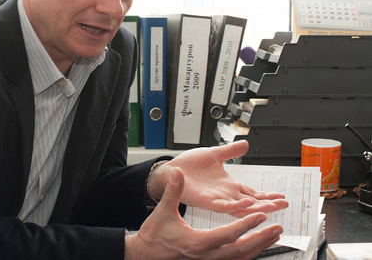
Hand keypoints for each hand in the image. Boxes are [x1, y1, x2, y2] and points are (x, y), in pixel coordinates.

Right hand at [126, 168, 282, 259]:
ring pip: (240, 259)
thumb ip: (173, 191)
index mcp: (197, 243)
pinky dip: (248, 253)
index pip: (228, 235)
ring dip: (258, 248)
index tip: (261, 215)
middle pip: (241, 251)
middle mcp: (206, 256)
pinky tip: (256, 247)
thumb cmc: (154, 235)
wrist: (146, 255)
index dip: (246, 225)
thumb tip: (178, 173)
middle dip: (261, 239)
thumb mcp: (163, 211)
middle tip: (277, 228)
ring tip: (273, 236)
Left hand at [147, 140, 288, 216]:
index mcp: (228, 184)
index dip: (267, 195)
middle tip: (284, 204)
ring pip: (241, 207)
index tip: (282, 196)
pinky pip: (224, 206)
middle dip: (268, 204)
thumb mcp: (214, 154)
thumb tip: (245, 143)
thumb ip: (230, 151)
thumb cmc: (189, 166)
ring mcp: (217, 199)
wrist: (171, 170)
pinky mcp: (206, 201)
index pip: (252, 193)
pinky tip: (247, 203)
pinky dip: (236, 205)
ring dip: (257, 207)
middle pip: (251, 202)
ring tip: (272, 206)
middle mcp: (225, 194)